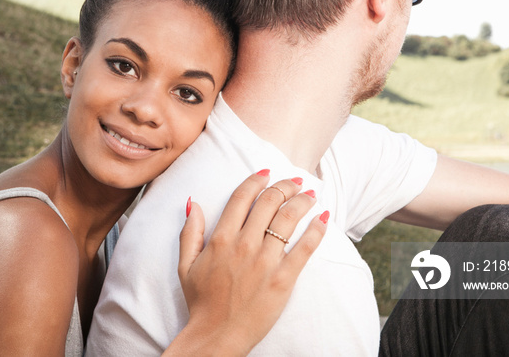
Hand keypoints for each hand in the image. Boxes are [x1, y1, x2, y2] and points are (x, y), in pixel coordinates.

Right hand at [165, 171, 327, 355]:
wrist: (217, 335)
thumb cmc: (201, 302)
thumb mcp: (186, 265)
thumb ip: (190, 232)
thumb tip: (194, 204)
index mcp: (221, 239)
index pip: (242, 198)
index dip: (256, 180)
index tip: (266, 172)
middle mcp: (244, 245)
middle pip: (269, 202)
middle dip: (285, 186)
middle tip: (294, 181)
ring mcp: (265, 262)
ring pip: (288, 219)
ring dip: (302, 200)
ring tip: (310, 194)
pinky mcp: (283, 279)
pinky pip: (305, 248)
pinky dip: (316, 230)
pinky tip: (322, 218)